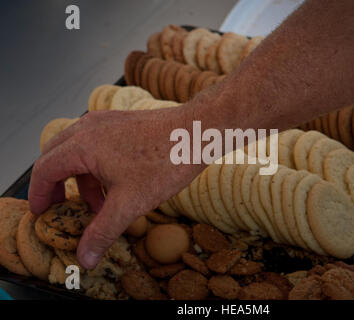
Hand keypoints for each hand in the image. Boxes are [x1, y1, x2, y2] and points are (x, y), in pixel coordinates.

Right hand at [29, 107, 201, 268]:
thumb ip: (103, 231)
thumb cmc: (166, 161)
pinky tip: (115, 185)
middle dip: (55, 184)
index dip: (38, 193)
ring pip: (77, 150)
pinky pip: (96, 144)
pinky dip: (96, 166)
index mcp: (82, 145)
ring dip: (80, 178)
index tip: (41, 211)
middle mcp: (89, 128)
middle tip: (60, 206)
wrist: (197, 131)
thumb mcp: (130, 203)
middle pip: (56, 156)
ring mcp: (106, 122)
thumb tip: (85, 257)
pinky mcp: (121, 122)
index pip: (45, 169)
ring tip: (98, 204)